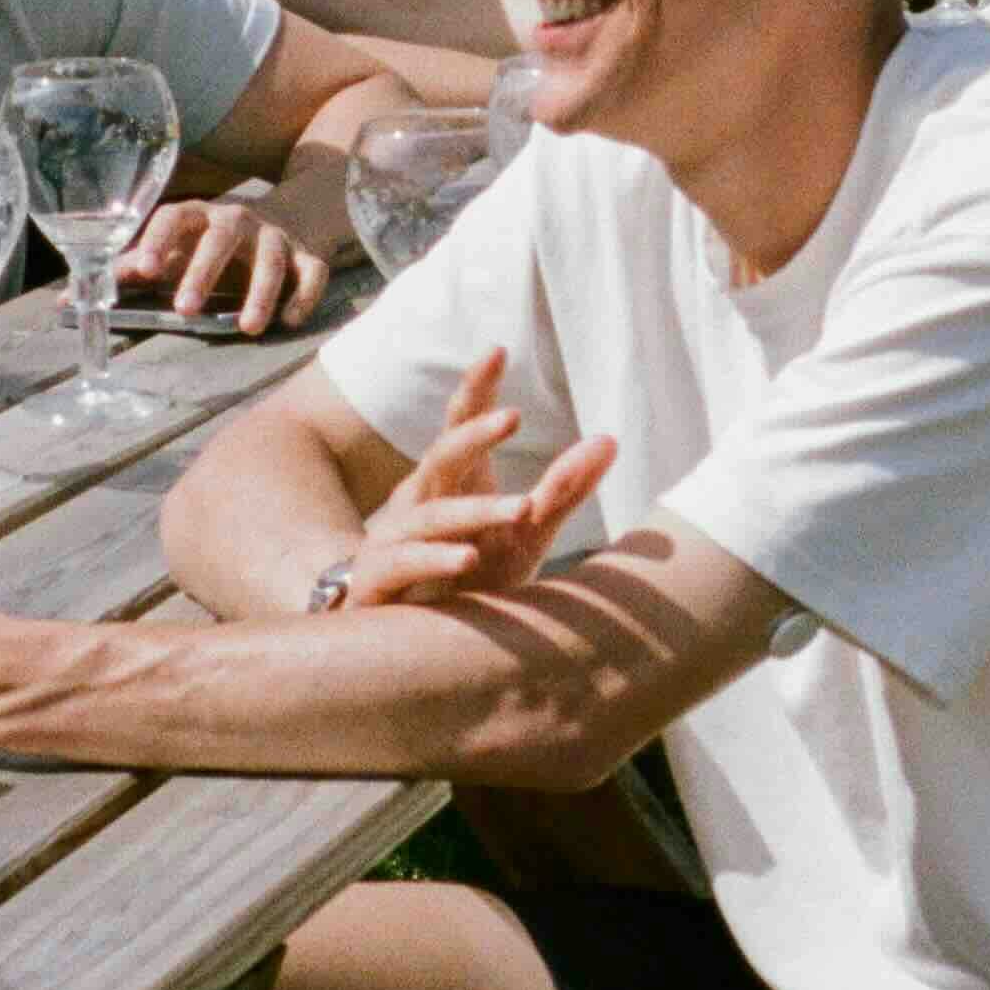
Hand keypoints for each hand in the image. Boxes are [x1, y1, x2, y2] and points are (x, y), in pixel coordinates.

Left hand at [120, 193, 324, 330]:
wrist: (286, 217)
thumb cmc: (213, 244)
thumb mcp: (176, 250)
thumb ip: (133, 270)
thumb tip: (75, 295)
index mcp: (198, 216)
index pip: (173, 217)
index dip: (157, 240)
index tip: (143, 270)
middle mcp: (238, 219)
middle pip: (221, 238)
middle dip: (203, 272)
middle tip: (185, 309)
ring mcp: (276, 236)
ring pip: (270, 260)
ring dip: (260, 293)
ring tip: (247, 328)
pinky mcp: (308, 255)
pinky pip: (313, 272)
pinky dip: (304, 296)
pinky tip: (289, 321)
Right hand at [314, 347, 615, 607]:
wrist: (406, 639)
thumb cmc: (468, 579)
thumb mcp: (523, 534)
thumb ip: (563, 491)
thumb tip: (609, 440)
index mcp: (450, 484)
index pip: (459, 426)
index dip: (475, 388)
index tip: (497, 350)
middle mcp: (418, 502)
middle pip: (441, 458)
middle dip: (473, 435)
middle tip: (513, 416)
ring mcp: (393, 539)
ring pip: (431, 515)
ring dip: (475, 511)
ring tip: (521, 507)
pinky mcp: (379, 580)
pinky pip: (404, 564)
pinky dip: (434, 559)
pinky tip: (466, 560)